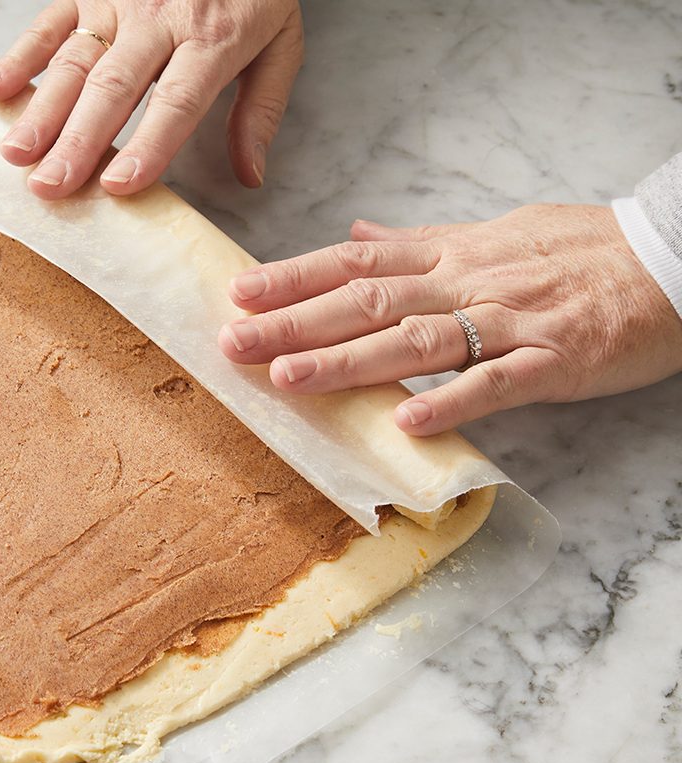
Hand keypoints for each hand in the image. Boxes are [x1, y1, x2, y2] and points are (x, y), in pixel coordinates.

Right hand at [0, 0, 302, 198]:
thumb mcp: (280, 43)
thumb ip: (262, 109)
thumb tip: (250, 175)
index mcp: (213, 38)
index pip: (177, 101)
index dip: (148, 145)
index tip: (119, 185)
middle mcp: (160, 19)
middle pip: (113, 88)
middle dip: (77, 141)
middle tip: (49, 186)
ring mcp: (118, 0)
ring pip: (74, 62)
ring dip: (41, 111)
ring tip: (16, 154)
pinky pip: (49, 23)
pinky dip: (19, 56)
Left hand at [217, 204, 681, 435]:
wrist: (669, 257)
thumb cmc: (576, 250)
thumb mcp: (489, 232)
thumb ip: (417, 243)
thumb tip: (356, 237)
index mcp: (447, 256)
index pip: (354, 264)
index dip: (293, 278)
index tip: (237, 294)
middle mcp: (465, 283)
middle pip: (366, 302)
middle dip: (295, 324)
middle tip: (234, 343)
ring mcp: (508, 322)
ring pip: (416, 340)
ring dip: (348, 360)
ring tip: (290, 378)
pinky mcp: (552, 361)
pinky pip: (495, 382)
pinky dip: (450, 399)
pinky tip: (405, 421)